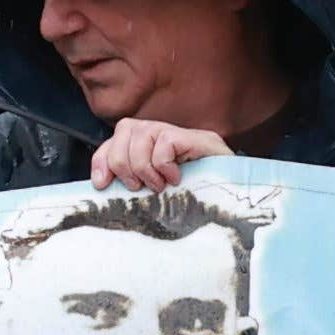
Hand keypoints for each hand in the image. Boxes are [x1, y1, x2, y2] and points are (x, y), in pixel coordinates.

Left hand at [87, 117, 231, 191]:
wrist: (233, 202)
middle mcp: (163, 132)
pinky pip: (164, 142)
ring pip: (141, 133)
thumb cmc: (191, 203)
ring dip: (144, 167)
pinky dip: (163, 165)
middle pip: (123, 130)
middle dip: (123, 164)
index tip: (102, 184)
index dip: (102, 158)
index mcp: (149, 146)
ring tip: (159, 185)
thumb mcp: (154, 194)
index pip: (115, 138)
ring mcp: (181, 133)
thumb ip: (132, 184)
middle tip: (141, 187)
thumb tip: (101, 185)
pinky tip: (175, 178)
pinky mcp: (196, 138)